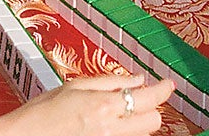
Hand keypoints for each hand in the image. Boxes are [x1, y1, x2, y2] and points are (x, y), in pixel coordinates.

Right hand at [0, 74, 174, 135]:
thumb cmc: (40, 114)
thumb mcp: (73, 87)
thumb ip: (109, 82)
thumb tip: (137, 78)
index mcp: (103, 106)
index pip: (148, 98)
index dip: (164, 89)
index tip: (169, 84)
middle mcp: (110, 129)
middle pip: (153, 121)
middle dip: (151, 108)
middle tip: (140, 98)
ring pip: (141, 135)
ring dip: (137, 122)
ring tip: (119, 113)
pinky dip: (124, 133)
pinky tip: (109, 125)